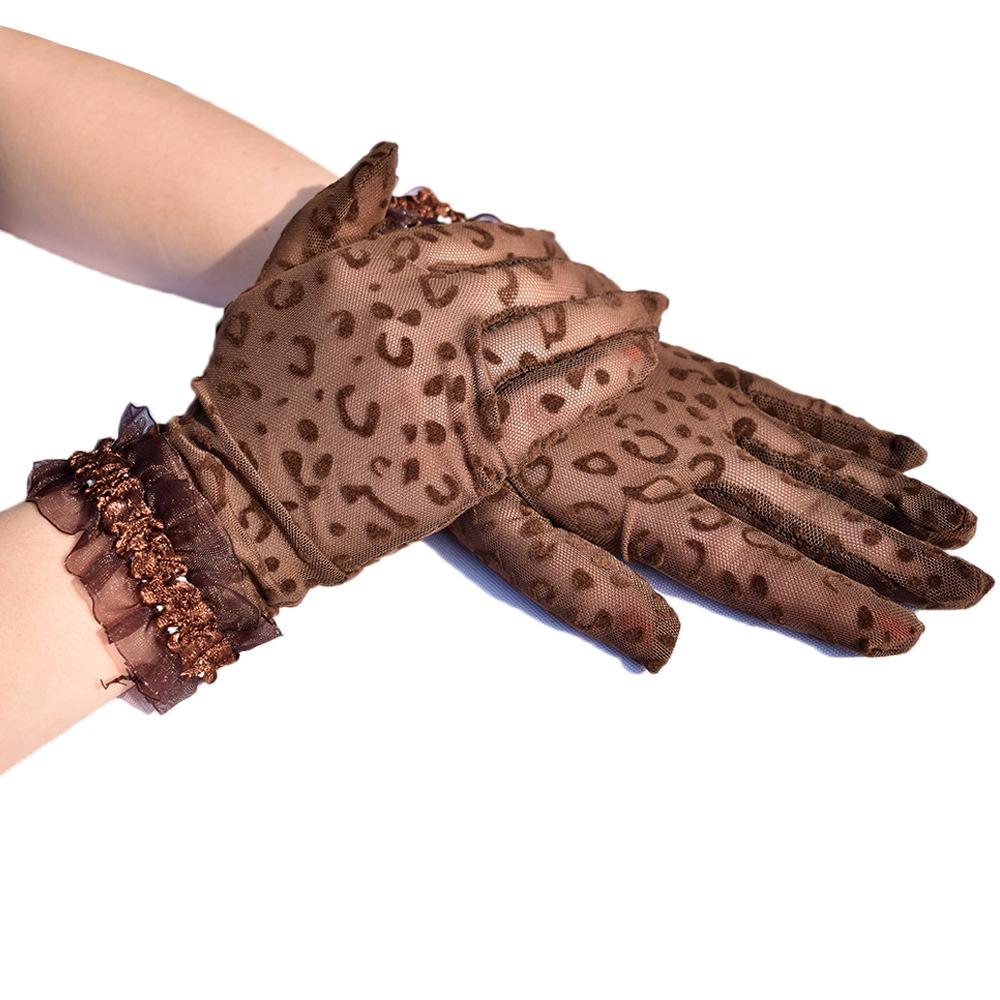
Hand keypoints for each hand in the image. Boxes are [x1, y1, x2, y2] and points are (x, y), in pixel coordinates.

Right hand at [168, 142, 667, 609]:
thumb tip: (393, 154)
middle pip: (535, 279)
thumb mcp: (279, 281)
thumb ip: (338, 211)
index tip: (562, 252)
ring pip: (559, 331)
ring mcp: (454, 382)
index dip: (536, 244)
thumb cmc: (254, 393)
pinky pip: (562, 399)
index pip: (485, 238)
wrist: (243, 499)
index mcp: (380, 267)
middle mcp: (423, 314)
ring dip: (620, 315)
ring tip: (655, 310)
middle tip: (622, 286)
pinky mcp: (477, 451)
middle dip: (590, 278)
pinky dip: (610, 373)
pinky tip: (643, 357)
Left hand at [451, 340, 992, 666]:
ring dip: (889, 497)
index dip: (831, 603)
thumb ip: (579, 588)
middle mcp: (691, 458)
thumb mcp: (498, 530)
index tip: (904, 631)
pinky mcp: (697, 374)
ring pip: (814, 460)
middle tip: (971, 586)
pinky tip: (895, 444)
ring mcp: (702, 411)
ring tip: (958, 523)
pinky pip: (784, 399)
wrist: (466, 327)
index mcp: (643, 507)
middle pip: (808, 517)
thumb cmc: (471, 443)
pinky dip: (842, 425)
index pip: (756, 569)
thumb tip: (664, 652)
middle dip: (890, 557)